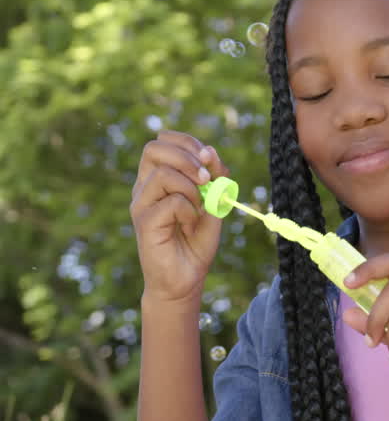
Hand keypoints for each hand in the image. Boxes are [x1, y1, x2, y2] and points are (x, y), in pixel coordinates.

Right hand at [130, 131, 229, 304]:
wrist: (185, 279)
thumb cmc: (196, 243)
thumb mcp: (213, 204)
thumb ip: (215, 179)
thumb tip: (211, 152)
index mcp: (158, 179)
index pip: (162, 141)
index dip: (187, 142)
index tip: (209, 156)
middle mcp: (145, 188)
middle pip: (154, 148)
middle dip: (187, 156)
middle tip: (206, 177)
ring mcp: (141, 204)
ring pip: (162, 174)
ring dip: (191, 186)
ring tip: (200, 206)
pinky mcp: (144, 222)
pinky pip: (170, 202)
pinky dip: (189, 209)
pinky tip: (190, 224)